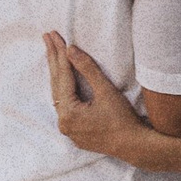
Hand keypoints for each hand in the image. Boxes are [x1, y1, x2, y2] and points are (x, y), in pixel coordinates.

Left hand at [44, 32, 144, 158]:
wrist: (134, 146)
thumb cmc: (123, 119)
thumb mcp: (106, 90)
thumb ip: (87, 68)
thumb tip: (70, 49)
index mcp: (69, 112)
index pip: (62, 76)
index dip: (60, 53)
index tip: (54, 35)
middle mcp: (63, 122)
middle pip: (56, 84)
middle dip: (53, 59)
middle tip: (47, 37)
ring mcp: (68, 129)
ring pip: (59, 95)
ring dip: (57, 73)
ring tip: (52, 53)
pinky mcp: (75, 132)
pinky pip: (64, 105)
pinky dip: (63, 89)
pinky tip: (61, 79)